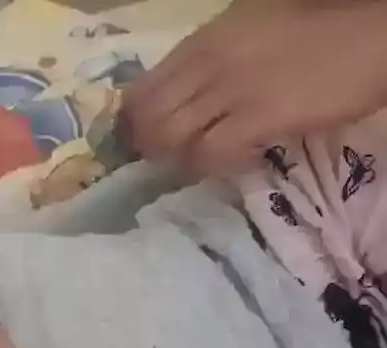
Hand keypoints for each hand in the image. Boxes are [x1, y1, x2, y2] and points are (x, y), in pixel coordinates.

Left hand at [123, 1, 386, 174]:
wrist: (370, 36)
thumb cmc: (315, 32)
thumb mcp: (247, 32)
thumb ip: (211, 60)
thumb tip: (181, 97)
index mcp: (203, 41)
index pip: (141, 91)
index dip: (133, 123)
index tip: (140, 141)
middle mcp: (208, 64)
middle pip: (149, 118)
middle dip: (149, 147)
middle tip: (164, 161)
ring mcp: (231, 91)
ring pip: (170, 138)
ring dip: (176, 159)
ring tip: (196, 163)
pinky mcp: (259, 117)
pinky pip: (210, 153)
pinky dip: (211, 165)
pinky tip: (231, 162)